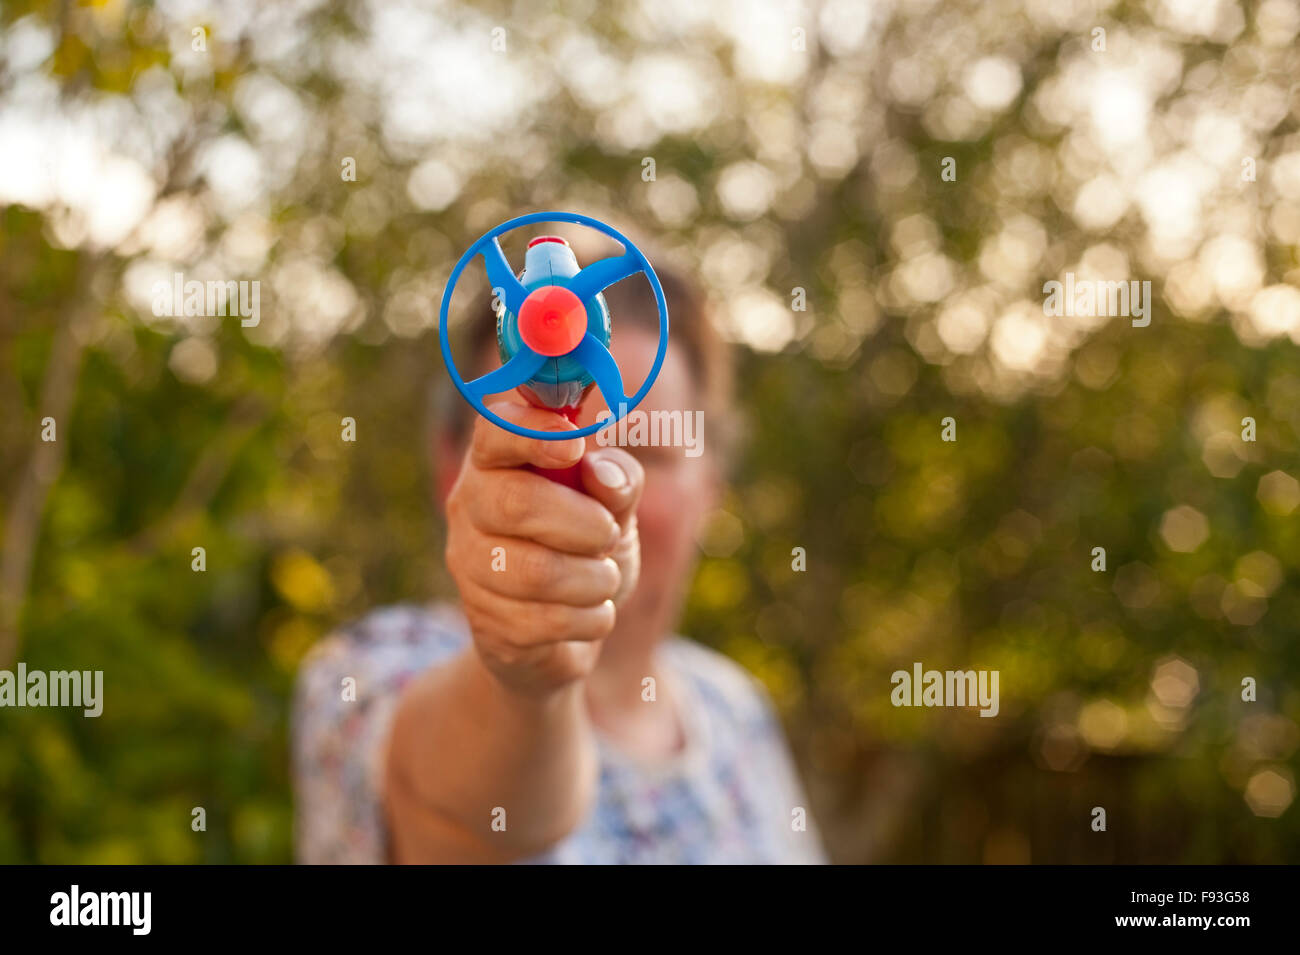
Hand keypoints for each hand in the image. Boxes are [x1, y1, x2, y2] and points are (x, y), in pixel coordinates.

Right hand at [444, 398, 644, 696]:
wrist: (567, 628)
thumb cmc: (587, 545)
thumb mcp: (614, 505)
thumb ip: (619, 480)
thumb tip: (602, 474)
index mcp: (498, 461)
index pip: (494, 431)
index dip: (532, 432)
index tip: (575, 446)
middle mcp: (470, 506)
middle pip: (515, 503)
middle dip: (584, 523)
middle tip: (609, 534)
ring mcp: (470, 566)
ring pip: (534, 572)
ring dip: (595, 578)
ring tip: (606, 577)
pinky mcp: (485, 621)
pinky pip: (546, 621)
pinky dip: (592, 618)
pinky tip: (595, 612)